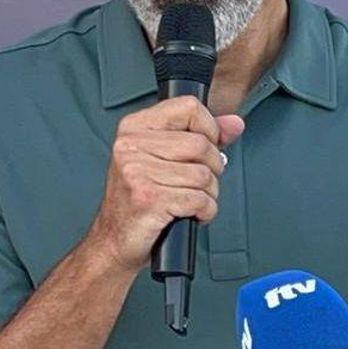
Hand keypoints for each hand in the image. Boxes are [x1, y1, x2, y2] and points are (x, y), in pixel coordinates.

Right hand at [85, 96, 244, 273]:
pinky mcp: (149, 199)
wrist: (113, 241)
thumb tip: (234, 123)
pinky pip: (200, 200)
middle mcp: (131, 146)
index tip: (205, 147)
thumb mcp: (166, 159)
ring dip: (208, 194)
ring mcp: (138, 172)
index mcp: (134, 127)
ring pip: (204, 175)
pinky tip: (189, 214)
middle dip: (212, 169)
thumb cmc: (140, 199)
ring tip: (188, 200)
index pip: (188, 107)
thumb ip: (203, 136)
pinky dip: (204, 211)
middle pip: (202, 144)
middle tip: (195, 183)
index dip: (209, 128)